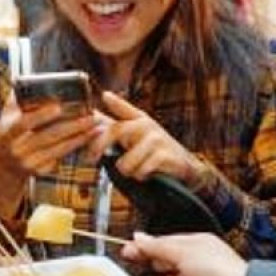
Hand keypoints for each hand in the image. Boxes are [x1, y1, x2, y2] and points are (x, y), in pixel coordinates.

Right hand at [0, 92, 99, 197]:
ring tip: (96, 126)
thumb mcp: (7, 117)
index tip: (58, 107)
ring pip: (59, 149)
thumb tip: (29, 80)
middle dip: (72, 126)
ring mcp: (29, 163)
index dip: (40, 115)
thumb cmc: (8, 133)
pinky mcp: (40, 171)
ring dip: (80, 137)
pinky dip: (75, 147)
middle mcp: (18, 150)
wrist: (3, 166)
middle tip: (91, 116)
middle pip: (48, 137)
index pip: (24, 123)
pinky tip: (88, 138)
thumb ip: (17, 98)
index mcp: (8, 133)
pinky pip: (60, 158)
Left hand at [88, 92, 207, 186]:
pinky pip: (140, 170)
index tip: (101, 101)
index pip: (123, 107)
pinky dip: (140, 176)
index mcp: (139, 119)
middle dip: (98, 146)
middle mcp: (146, 125)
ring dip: (126, 170)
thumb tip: (102, 99)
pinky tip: (147, 173)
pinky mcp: (164, 156)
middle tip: (90, 159)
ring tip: (134, 169)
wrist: (185, 165)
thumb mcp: (138, 132)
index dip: (113, 102)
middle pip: (116, 130)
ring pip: (125, 161)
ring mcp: (156, 140)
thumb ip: (118, 118)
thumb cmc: (155, 149)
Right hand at [121, 232, 246, 275]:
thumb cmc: (218, 268)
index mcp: (192, 245)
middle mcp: (192, 263)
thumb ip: (155, 246)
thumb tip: (136, 236)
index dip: (144, 249)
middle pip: (162, 266)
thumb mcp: (181, 250)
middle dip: (165, 270)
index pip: (160, 245)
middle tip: (174, 270)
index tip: (127, 252)